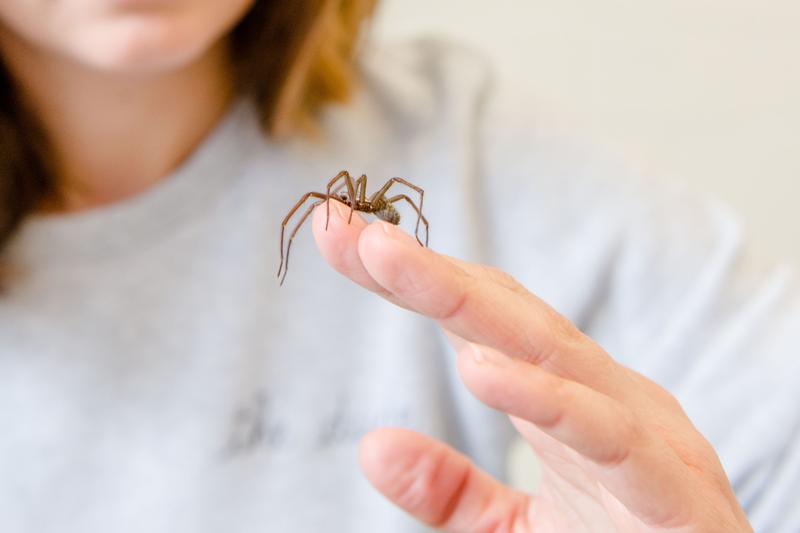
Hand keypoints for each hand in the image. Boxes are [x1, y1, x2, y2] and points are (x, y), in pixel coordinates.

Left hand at [312, 200, 752, 531]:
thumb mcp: (510, 528)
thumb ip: (449, 489)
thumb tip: (372, 445)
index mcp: (559, 397)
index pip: (473, 323)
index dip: (407, 280)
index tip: (340, 240)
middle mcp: (595, 393)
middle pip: (500, 314)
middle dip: (422, 267)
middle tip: (346, 225)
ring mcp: (634, 430)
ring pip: (546, 348)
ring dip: (462, 299)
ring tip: (388, 260)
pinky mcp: (664, 485)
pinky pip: (601, 432)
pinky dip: (541, 397)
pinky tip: (477, 367)